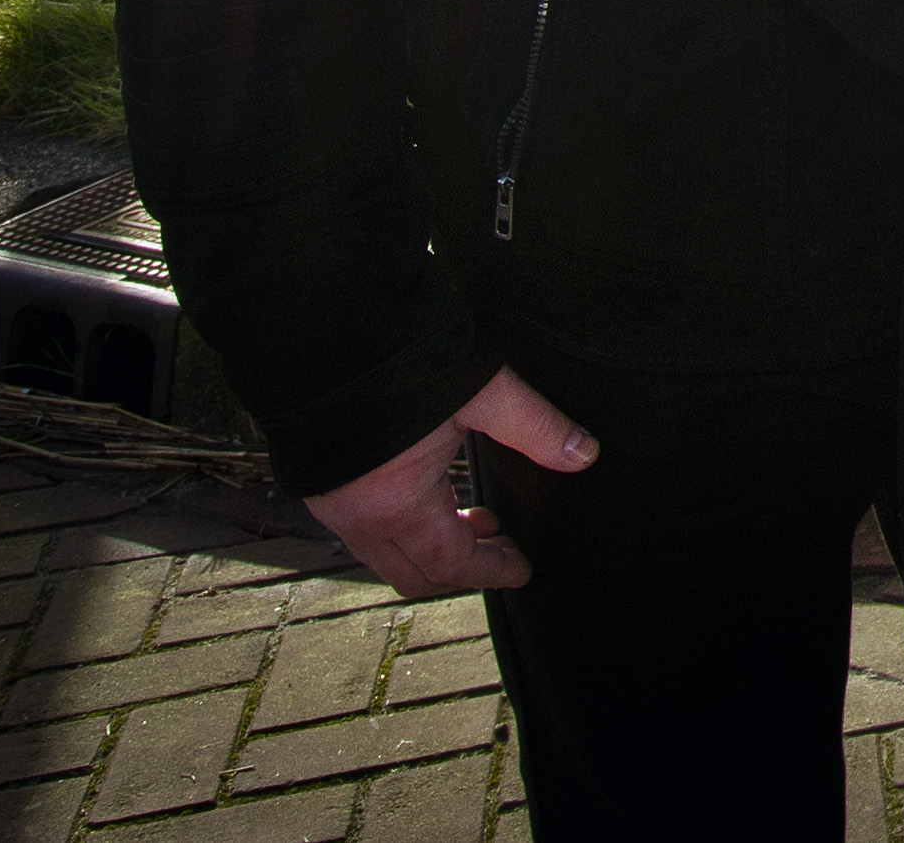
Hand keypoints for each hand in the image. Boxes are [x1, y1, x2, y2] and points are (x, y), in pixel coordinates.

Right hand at [301, 366, 595, 597]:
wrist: (323, 329)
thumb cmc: (398, 360)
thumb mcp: (478, 391)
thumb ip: (534, 426)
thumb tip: (582, 453)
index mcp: (394, 504)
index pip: (450, 564)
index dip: (491, 571)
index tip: (521, 570)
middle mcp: (356, 516)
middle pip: (414, 573)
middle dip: (464, 569)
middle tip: (504, 549)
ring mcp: (332, 504)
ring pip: (387, 553)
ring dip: (435, 547)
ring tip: (480, 519)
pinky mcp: (321, 483)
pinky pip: (366, 530)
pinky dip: (407, 529)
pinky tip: (434, 497)